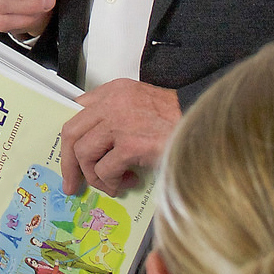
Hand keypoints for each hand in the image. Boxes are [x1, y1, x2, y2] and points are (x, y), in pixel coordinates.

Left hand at [60, 79, 180, 195]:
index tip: (70, 156)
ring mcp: (119, 123)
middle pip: (71, 133)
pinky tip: (128, 182)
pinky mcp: (129, 145)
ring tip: (113, 183)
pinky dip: (112, 182)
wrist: (204, 125)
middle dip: (69, 163)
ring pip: (84, 155)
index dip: (71, 138)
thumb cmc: (177, 118)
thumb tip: (93, 143)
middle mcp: (112, 103)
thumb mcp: (142, 104)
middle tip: (73, 183)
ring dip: (95, 176)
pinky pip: (104, 170)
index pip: (77, 110)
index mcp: (114, 91)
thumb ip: (116, 114)